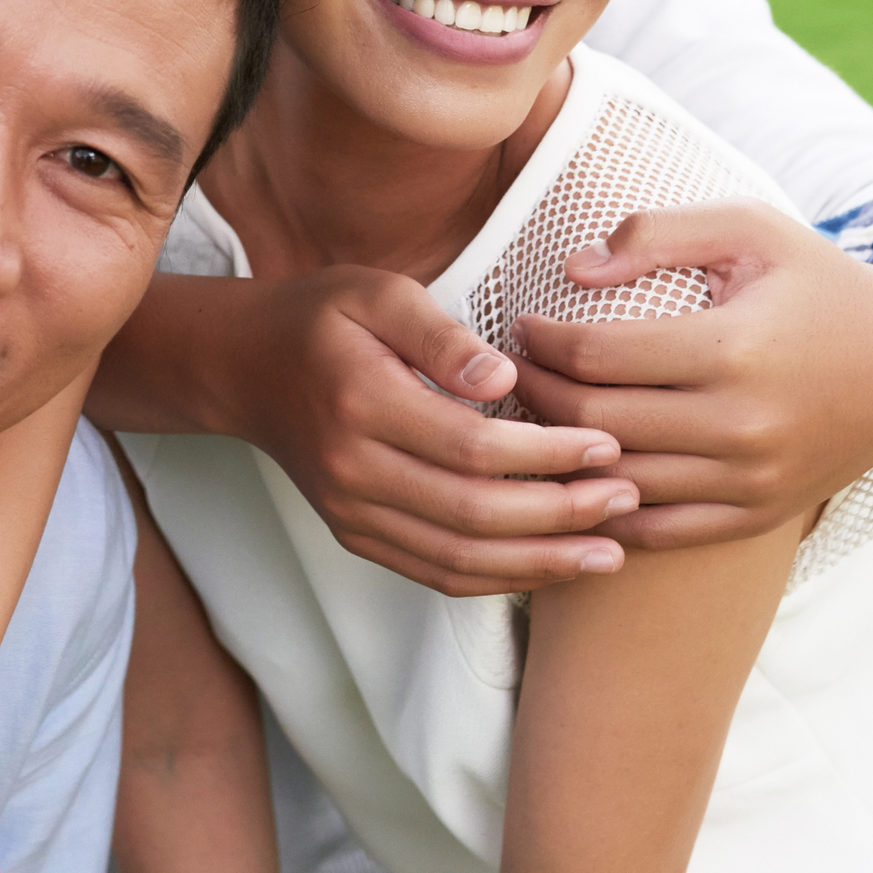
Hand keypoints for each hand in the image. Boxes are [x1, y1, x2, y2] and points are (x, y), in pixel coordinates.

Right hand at [231, 266, 642, 597]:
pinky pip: (435, 575)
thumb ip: (442, 333)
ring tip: (609, 553)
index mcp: (361, 404)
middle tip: (627, 499)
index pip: (472, 447)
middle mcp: (352, 472)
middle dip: (560, 515)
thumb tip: (504, 379)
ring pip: (458, 560)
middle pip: (473, 514)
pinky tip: (552, 567)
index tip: (608, 443)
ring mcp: (351, 515)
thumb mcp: (378, 292)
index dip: (548, 454)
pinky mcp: (357, 537)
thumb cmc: (324, 319)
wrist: (245, 369)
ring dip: (540, 563)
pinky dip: (499, 580)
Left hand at [510, 206, 872, 549]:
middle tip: (513, 372)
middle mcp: (741, 425)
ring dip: (559, 454)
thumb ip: (658, 233)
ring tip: (535, 419)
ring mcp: (750, 480)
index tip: (524, 325)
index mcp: (733, 348)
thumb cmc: (817, 282)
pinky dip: (606, 509)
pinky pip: (657, 531)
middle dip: (534, 395)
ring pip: (616, 483)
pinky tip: (583, 473)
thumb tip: (572, 271)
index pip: (595, 357)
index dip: (540, 341)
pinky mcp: (757, 515)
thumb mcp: (750, 228)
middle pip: (593, 422)